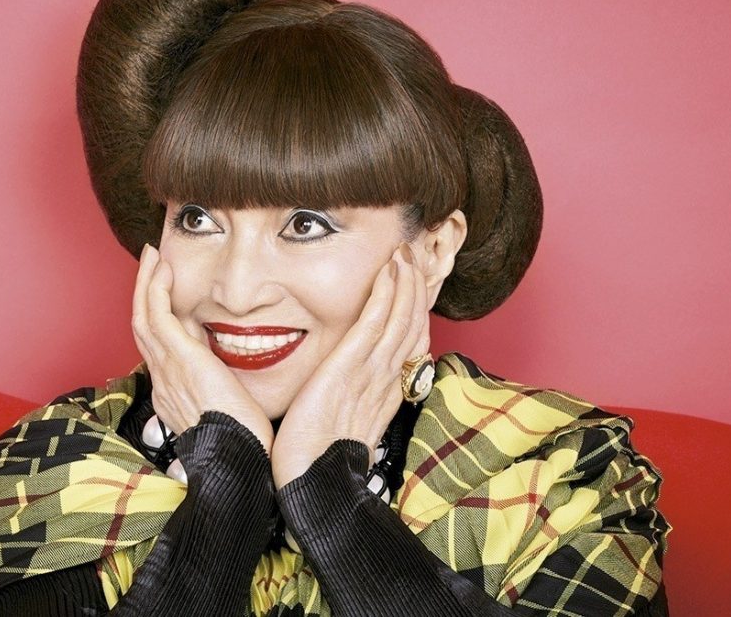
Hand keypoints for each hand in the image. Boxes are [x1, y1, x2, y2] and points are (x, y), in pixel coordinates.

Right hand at [132, 244, 273, 451]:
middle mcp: (163, 382)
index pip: (159, 350)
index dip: (160, 320)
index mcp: (174, 396)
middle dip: (145, 295)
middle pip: (142, 330)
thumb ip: (225, 392)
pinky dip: (157, 289)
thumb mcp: (231, 415)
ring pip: (143, 318)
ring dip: (146, 284)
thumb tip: (231, 374)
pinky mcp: (180, 360)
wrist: (238, 463)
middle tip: (151, 266)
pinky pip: (158, 316)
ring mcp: (167, 370)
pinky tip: (163, 268)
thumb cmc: (245, 446)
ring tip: (153, 257)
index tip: (168, 300)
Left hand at [271, 243, 429, 487]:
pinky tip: (390, 269)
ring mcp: (373, 371)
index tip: (413, 281)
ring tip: (405, 250)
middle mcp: (387, 377)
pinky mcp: (352, 367)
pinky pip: (377, 321)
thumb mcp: (343, 420)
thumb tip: (350, 381)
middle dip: (416, 285)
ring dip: (406, 279)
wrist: (313, 480)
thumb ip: (352, 395)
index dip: (416, 308)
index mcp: (386, 389)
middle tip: (413, 253)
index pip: (412, 340)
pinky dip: (387, 292)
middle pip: (413, 322)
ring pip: (402, 315)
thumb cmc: (318, 455)